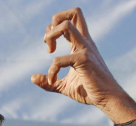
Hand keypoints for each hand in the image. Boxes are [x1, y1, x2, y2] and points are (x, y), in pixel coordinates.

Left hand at [31, 7, 135, 123]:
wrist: (106, 99)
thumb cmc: (88, 90)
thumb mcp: (64, 85)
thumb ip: (49, 82)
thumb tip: (32, 78)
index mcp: (81, 45)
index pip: (70, 20)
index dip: (54, 29)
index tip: (50, 48)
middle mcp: (85, 43)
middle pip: (74, 12)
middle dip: (54, 22)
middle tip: (49, 44)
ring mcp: (85, 50)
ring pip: (67, 25)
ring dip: (51, 35)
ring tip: (49, 51)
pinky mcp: (84, 60)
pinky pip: (60, 59)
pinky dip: (52, 70)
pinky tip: (52, 81)